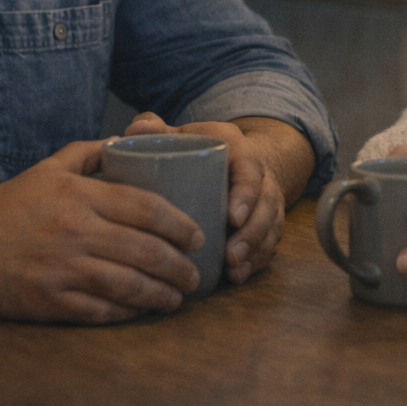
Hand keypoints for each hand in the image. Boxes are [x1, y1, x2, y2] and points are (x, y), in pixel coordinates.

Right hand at [0, 140, 204, 323]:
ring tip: (177, 297)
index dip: (180, 224)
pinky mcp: (48, 301)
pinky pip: (99, 311)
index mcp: (80, 196)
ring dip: (161, 294)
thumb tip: (128, 139)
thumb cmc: (10, 203)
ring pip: (128, 285)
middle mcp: (75, 231)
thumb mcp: (50, 167)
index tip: (198, 236)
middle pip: (145, 251)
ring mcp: (62, 269)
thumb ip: (91, 152)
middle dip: (180, 266)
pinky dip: (126, 313)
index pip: (147, 207)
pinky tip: (140, 311)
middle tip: (196, 274)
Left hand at [123, 113, 291, 283]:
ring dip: (256, 251)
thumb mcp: (183, 134)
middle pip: (266, 205)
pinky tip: (238, 276)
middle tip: (231, 255)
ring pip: (271, 226)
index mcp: (241, 151)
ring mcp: (267, 201)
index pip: (251, 170)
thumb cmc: (200, 148)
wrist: (236, 156)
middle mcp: (261, 176)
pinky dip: (257, 261)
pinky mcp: (267, 222)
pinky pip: (269, 243)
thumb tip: (134, 129)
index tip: (232, 218)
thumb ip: (158, 129)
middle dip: (253, 232)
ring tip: (233, 270)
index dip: (246, 194)